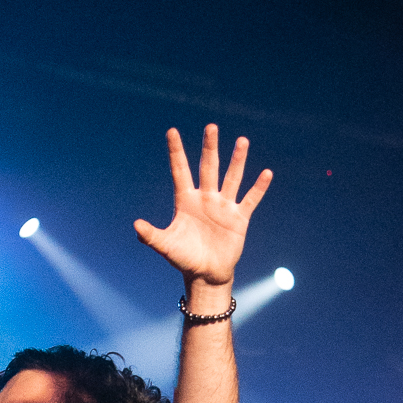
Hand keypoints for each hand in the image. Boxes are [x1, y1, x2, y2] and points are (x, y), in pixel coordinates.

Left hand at [134, 125, 271, 288]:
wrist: (206, 275)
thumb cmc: (184, 259)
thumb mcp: (166, 246)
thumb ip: (151, 235)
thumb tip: (136, 225)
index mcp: (185, 201)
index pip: (180, 171)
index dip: (176, 152)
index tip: (171, 131)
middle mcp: (205, 198)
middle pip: (208, 167)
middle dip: (210, 148)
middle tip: (211, 127)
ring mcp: (223, 206)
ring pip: (231, 178)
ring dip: (237, 160)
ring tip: (242, 141)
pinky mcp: (239, 218)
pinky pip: (250, 200)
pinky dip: (258, 188)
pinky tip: (266, 173)